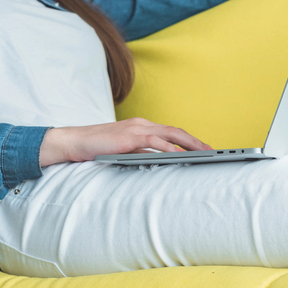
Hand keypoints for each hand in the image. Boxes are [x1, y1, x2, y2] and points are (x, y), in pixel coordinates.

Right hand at [40, 118, 212, 165]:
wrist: (74, 142)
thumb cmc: (97, 148)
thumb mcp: (124, 151)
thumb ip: (141, 153)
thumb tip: (160, 163)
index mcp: (141, 126)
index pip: (171, 132)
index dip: (188, 140)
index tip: (203, 149)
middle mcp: (142, 124)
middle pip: (176, 131)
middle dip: (196, 142)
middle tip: (213, 151)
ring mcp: (136, 128)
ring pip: (170, 134)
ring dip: (189, 144)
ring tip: (204, 153)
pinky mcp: (129, 136)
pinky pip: (155, 141)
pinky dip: (170, 148)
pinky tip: (181, 156)